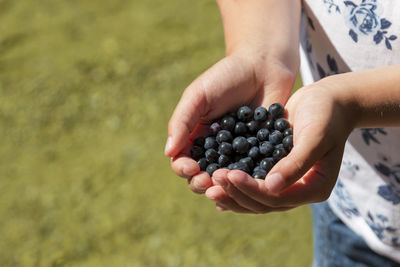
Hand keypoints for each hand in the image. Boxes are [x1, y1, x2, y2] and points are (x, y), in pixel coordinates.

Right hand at [165, 50, 297, 193]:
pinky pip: (253, 171)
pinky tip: (250, 182)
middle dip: (201, 182)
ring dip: (224, 185)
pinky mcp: (261, 153)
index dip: (183, 168)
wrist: (263, 65)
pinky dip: (249, 179)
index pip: (183, 160)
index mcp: (195, 136)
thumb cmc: (226, 77)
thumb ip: (181, 121)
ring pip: (227, 178)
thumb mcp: (199, 95)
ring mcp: (237, 153)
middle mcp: (214, 149)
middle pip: (202, 175)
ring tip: (227, 182)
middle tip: (209, 180)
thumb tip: (168, 152)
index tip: (191, 168)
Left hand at [206, 78, 354, 212]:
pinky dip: (235, 188)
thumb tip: (272, 187)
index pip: (277, 198)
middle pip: (263, 203)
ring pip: (255, 199)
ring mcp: (287, 184)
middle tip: (212, 181)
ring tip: (209, 185)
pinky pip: (253, 186)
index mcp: (314, 188)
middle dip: (236, 194)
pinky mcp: (275, 172)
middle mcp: (300, 190)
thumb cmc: (326, 115)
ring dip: (232, 193)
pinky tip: (217, 187)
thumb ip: (296, 163)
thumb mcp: (314, 136)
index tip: (229, 174)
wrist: (329, 101)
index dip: (251, 189)